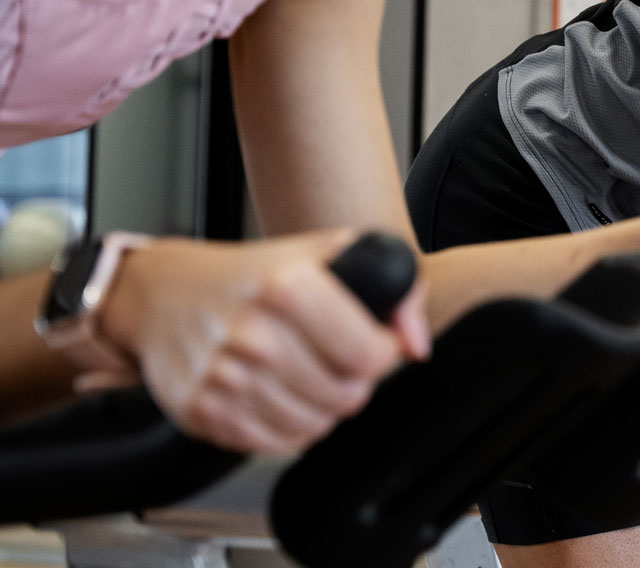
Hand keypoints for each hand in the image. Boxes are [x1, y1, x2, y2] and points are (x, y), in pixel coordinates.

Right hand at [96, 230, 429, 455]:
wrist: (163, 292)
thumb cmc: (252, 273)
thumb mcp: (329, 253)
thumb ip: (395, 289)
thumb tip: (417, 344)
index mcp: (288, 287)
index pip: (370, 356)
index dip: (383, 354)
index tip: (373, 343)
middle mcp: (253, 335)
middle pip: (346, 397)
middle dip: (354, 383)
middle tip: (338, 360)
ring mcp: (224, 377)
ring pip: (313, 427)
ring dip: (322, 407)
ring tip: (308, 375)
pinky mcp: (202, 411)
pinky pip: (273, 444)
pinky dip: (287, 427)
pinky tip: (280, 393)